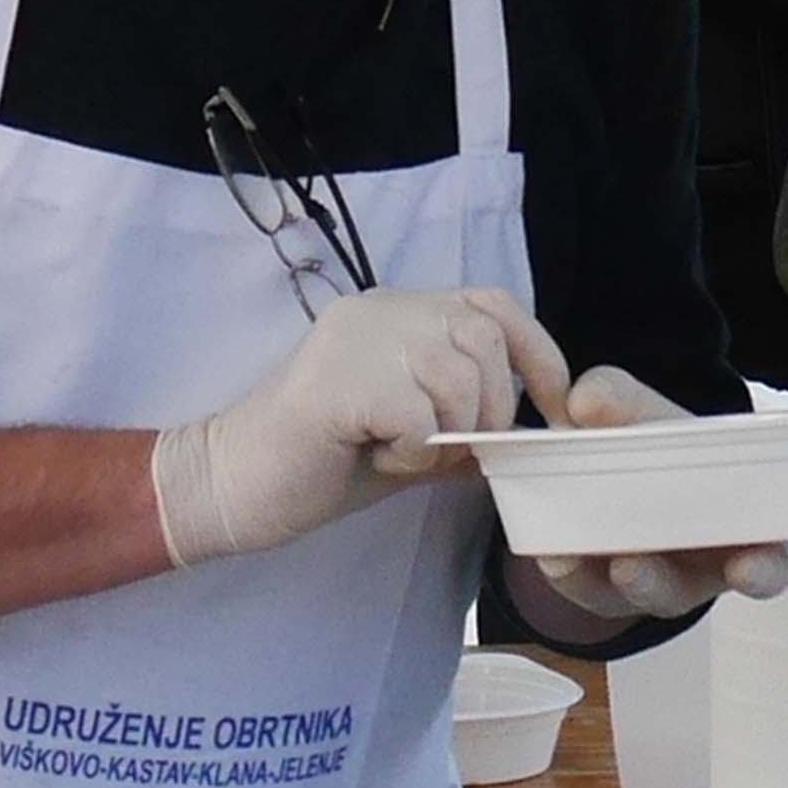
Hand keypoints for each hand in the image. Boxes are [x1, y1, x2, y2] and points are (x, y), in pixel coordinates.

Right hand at [152, 284, 570, 569]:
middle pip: (483, 340)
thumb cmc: (323, 462)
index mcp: (397, 311)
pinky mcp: (337, 382)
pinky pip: (417, 416)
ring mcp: (354, 338)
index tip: (556, 406)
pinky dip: (413, 452)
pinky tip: (379, 458)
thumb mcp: (415, 436)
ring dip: (448, 435)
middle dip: (491, 409)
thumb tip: (537, 429)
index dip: (537, 352)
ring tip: (404, 456)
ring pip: (457, 377)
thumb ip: (468, 419)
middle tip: (454, 451)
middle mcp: (378, 309)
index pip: (491, 304)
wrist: (232, 484)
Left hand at [511, 361, 787, 624]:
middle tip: (743, 565)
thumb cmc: (642, 449)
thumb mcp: (641, 414)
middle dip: (753, 571)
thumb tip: (587, 398)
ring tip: (627, 562)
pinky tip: (556, 555)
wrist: (584, 485)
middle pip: (758, 573)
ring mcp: (667, 580)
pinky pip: (593, 591)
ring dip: (653, 581)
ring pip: (669, 593)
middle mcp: (723, 553)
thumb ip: (621, 399)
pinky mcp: (605, 593)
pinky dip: (577, 574)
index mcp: (757, 505)